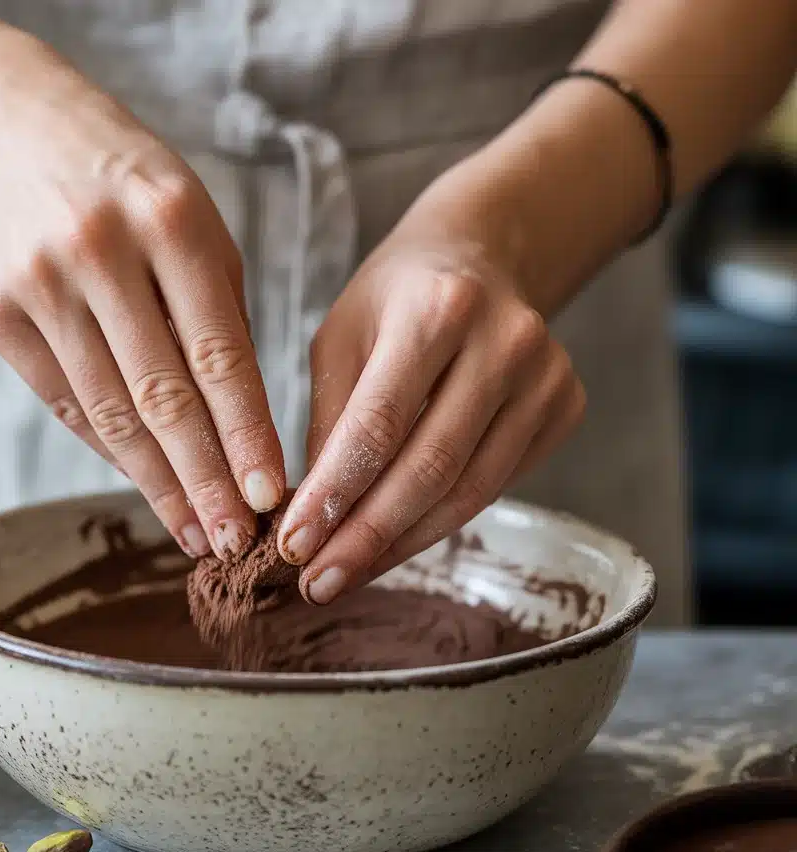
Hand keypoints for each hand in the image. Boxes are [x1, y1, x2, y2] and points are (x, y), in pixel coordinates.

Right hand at [0, 55, 283, 558]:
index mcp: (171, 221)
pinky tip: (147, 488)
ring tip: (195, 534)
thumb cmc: (133, 187)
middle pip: (162, 396)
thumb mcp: (197, 225)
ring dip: (157, 484)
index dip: (246, 434)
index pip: (218, 354)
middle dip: (204, 480)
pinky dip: (111, 452)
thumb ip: (220, 318)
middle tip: (235, 542)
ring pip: (109, 412)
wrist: (14, 134)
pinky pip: (65, 402)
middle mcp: (99, 251)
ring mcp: (38, 283)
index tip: (271, 495)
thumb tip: (243, 434)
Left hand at [276, 201, 584, 603]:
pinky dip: (441, 522)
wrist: (480, 258)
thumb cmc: (395, 301)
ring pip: (469, 491)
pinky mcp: (566, 406)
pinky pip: (495, 485)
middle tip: (318, 583)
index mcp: (437, 310)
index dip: (335, 495)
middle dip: (366, 537)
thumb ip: (329, 422)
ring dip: (402, 544)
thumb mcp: (342, 339)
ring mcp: (547, 377)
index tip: (294, 547)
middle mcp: (505, 342)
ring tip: (349, 575)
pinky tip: (397, 542)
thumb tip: (313, 518)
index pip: (379, 424)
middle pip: (429, 468)